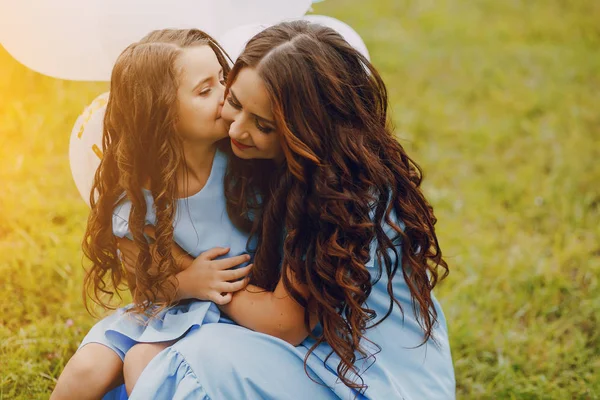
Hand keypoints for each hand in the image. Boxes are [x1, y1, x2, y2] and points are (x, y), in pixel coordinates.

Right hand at [116, 226, 252, 303]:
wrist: (183, 283)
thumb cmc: (195, 269)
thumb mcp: (203, 256)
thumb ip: (216, 251)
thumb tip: (229, 249)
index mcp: (214, 266)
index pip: (232, 261)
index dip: (242, 259)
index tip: (248, 257)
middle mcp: (215, 276)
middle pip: (236, 274)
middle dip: (246, 270)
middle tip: (252, 267)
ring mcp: (214, 287)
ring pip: (233, 287)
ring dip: (243, 283)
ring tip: (247, 279)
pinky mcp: (212, 296)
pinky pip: (223, 299)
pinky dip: (229, 297)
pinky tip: (232, 293)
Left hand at [117, 226, 192, 273]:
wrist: (182, 277)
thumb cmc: (176, 258)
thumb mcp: (166, 242)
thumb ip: (154, 233)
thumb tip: (143, 225)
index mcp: (143, 252)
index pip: (127, 244)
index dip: (121, 239)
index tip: (116, 234)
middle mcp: (140, 261)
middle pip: (125, 252)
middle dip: (120, 246)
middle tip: (116, 239)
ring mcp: (141, 270)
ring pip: (126, 261)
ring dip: (122, 254)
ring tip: (119, 249)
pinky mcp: (144, 276)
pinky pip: (131, 269)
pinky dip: (126, 264)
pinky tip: (124, 261)